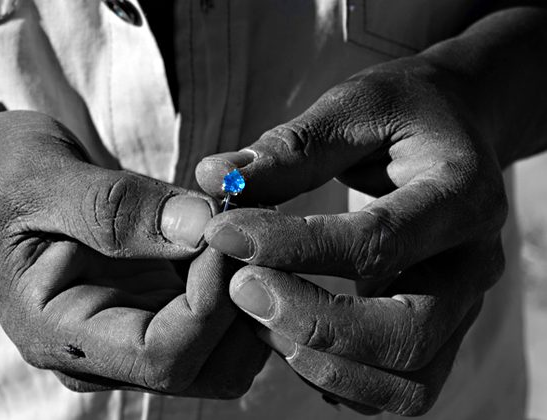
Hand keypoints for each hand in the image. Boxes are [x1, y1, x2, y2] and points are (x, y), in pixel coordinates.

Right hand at [0, 110, 267, 395]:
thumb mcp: (40, 177)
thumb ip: (115, 208)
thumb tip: (202, 227)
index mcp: (58, 333)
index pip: (160, 357)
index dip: (210, 303)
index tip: (224, 234)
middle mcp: (102, 350)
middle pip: (207, 368)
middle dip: (242, 304)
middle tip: (247, 228)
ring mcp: (134, 329)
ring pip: (226, 351)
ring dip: (248, 293)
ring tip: (241, 223)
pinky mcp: (157, 304)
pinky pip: (222, 315)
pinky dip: (241, 277)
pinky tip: (232, 228)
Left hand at [195, 56, 507, 413]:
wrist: (453, 131)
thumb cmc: (403, 114)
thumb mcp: (354, 107)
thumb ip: (292, 148)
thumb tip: (213, 177)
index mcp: (460, 196)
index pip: (376, 242)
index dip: (290, 245)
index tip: (221, 233)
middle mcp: (471, 264)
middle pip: (405, 335)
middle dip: (310, 323)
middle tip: (240, 290)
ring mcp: (460, 308)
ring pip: (407, 383)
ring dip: (322, 362)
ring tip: (259, 317)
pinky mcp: (438, 331)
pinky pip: (397, 390)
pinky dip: (340, 379)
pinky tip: (290, 337)